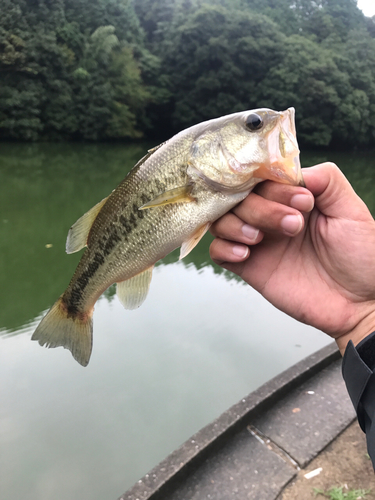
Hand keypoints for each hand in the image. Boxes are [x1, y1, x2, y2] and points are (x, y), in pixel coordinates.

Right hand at [209, 163, 374, 353]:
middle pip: (240, 197)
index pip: (265, 178)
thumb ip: (327, 180)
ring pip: (223, 220)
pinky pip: (218, 252)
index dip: (276, 186)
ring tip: (260, 239)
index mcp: (293, 200)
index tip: (303, 202)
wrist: (360, 303)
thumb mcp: (351, 210)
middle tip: (292, 226)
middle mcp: (271, 217)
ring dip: (237, 224)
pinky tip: (246, 254)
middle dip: (261, 208)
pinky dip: (224, 248)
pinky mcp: (250, 268)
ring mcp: (259, 242)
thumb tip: (292, 170)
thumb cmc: (361, 257)